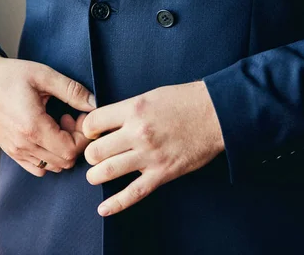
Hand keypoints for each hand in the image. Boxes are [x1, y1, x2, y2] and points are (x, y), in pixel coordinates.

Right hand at [0, 55, 93, 175]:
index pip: (71, 150)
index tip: (80, 116)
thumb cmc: (9, 76)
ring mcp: (16, 151)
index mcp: (32, 127)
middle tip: (70, 118)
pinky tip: (47, 134)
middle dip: (76, 141)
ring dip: (63, 149)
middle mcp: (23, 145)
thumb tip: (95, 104)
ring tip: (58, 124)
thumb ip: (72, 91)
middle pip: (65, 162)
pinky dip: (49, 156)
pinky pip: (37, 167)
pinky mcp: (11, 152)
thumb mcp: (44, 75)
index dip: (83, 135)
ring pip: (53, 167)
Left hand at [82, 81, 223, 215]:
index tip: (92, 134)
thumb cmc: (184, 101)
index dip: (87, 130)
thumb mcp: (149, 95)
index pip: (92, 123)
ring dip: (96, 176)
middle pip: (95, 151)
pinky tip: (104, 208)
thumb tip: (106, 123)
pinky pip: (133, 193)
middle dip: (90, 155)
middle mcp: (137, 132)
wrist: (216, 113)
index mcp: (133, 109)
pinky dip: (116, 204)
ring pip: (107, 171)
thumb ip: (126, 110)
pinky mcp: (162, 173)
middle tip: (95, 155)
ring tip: (97, 174)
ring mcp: (149, 155)